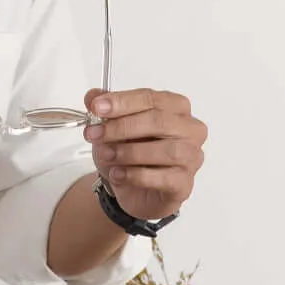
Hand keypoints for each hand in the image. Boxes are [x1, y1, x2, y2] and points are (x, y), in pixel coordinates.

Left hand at [83, 88, 206, 221]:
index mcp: (175, 107)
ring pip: (167, 150)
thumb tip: (93, 96)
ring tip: (106, 155)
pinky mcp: (184, 183)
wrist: (129, 188)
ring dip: (130, 152)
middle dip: (122, 127)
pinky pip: (165, 178)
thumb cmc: (127, 152)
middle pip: (159, 121)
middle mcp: (189, 130)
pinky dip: (137, 175)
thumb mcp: (110, 126)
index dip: (122, 102)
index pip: (151, 98)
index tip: (97, 107)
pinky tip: (119, 174)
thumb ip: (103, 109)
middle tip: (96, 134)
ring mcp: (191, 157)